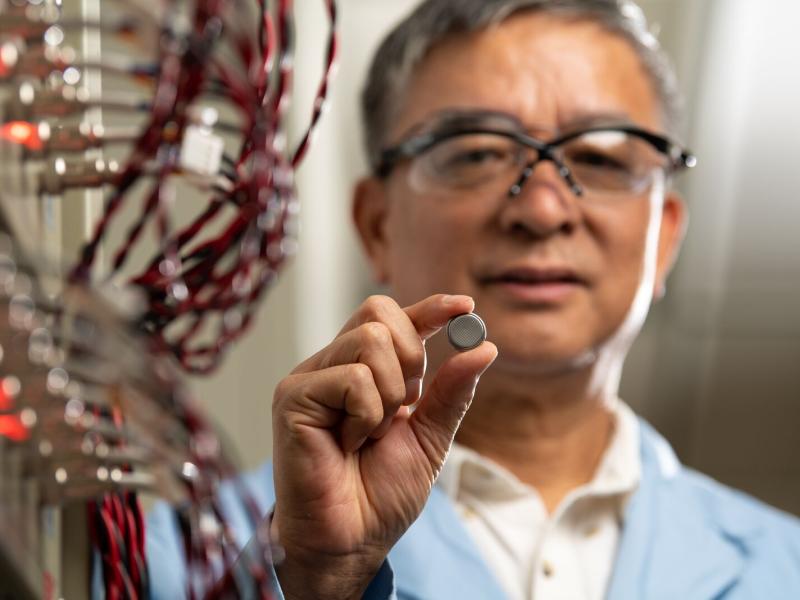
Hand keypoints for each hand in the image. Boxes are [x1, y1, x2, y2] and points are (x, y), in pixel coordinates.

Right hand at [271, 294, 496, 599]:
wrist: (350, 541)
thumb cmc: (380, 494)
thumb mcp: (430, 437)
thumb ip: (452, 391)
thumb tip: (485, 347)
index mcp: (363, 370)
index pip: (394, 318)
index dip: (430, 307)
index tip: (466, 307)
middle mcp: (333, 365)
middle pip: (379, 314)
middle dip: (411, 357)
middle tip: (405, 405)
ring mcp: (310, 378)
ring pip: (370, 340)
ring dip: (390, 394)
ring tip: (371, 434)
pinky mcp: (293, 396)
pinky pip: (352, 377)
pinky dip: (367, 415)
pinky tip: (350, 444)